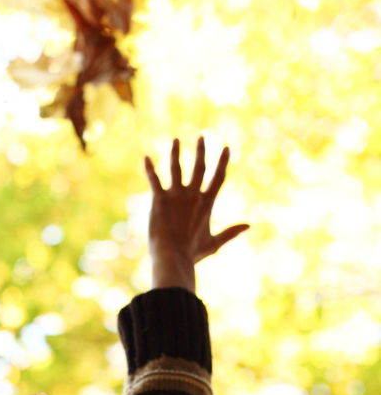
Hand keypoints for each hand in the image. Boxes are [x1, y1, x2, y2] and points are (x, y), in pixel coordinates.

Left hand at [144, 136, 249, 290]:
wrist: (173, 257)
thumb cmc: (192, 253)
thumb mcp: (214, 243)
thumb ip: (231, 232)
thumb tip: (250, 225)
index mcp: (207, 203)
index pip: (218, 178)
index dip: (222, 162)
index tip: (226, 147)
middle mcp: (193, 195)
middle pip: (198, 167)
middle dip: (200, 151)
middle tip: (200, 136)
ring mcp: (176, 196)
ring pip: (175, 168)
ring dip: (175, 153)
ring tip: (174, 140)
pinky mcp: (159, 200)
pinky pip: (154, 180)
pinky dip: (149, 169)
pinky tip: (145, 158)